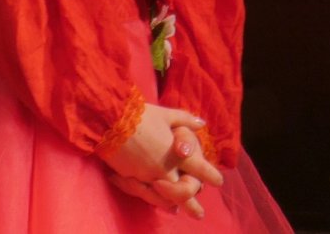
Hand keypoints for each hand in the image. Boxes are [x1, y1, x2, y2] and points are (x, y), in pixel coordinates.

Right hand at [99, 105, 216, 214]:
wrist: (112, 120)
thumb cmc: (140, 115)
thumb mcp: (166, 114)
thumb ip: (185, 120)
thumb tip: (201, 123)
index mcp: (178, 152)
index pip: (201, 169)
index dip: (211, 176)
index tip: (218, 182)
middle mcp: (167, 168)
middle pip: (185, 192)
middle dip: (193, 205)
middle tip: (199, 214)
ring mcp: (150, 176)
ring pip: (167, 198)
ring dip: (174, 205)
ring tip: (179, 211)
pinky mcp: (134, 178)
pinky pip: (149, 194)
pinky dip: (156, 200)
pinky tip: (159, 202)